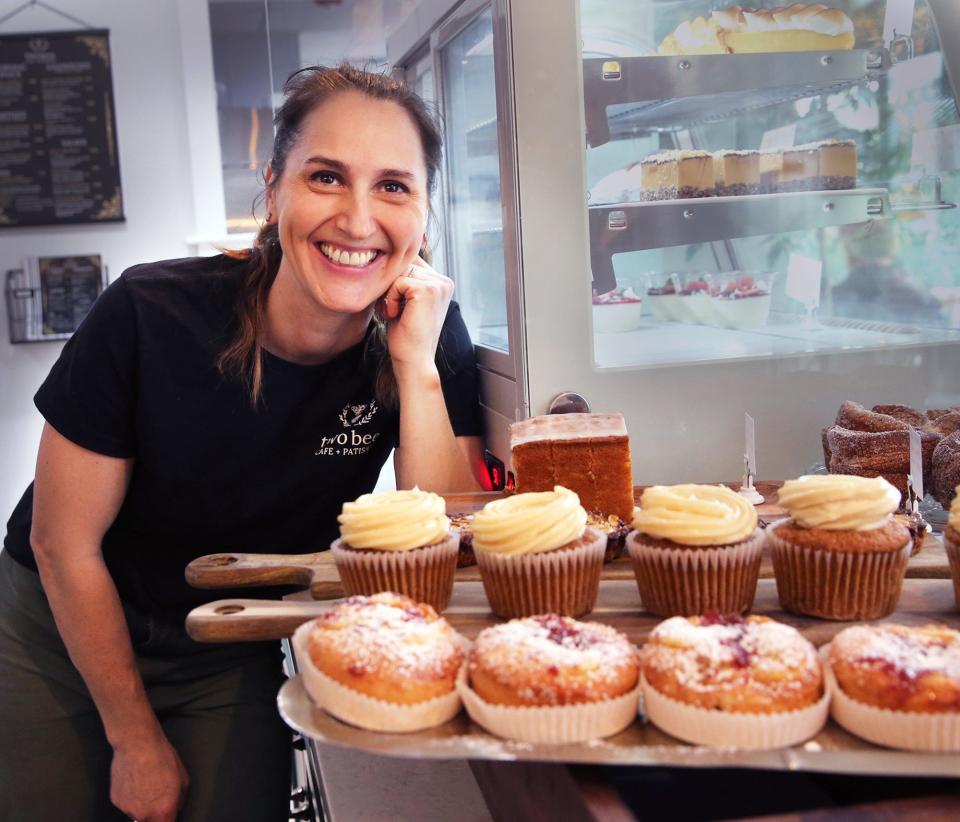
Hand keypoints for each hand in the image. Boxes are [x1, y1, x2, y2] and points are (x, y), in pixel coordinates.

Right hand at [110, 732, 188, 821]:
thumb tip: (176, 808)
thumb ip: (180, 800)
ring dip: (142, 806)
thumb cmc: (163, 758)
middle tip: (157, 797)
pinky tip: (134, 781)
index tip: (168, 814)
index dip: (168, 819)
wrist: (138, 745)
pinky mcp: (116, 801)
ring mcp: (127, 809)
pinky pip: (126, 805)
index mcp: (163, 810)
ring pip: (137, 814)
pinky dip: (130, 797)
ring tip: (145, 784)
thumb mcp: (183, 778)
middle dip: (155, 815)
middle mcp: (144, 815)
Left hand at [380, 258, 453, 376]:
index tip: (395, 305)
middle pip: (404, 265)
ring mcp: (438, 285)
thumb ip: (404, 280)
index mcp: (442, 283)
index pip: (412, 263)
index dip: (396, 280)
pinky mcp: (427, 290)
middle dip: (391, 286)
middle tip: (393, 310)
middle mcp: (444, 281)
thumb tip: (388, 258)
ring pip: (400, 272)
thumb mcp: (406, 302)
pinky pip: (397, 282)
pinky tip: (395, 314)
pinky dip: (390, 299)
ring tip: (395, 313)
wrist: (414, 360)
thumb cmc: (407, 335)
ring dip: (390, 293)